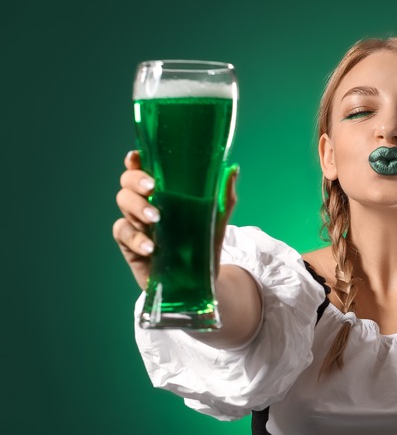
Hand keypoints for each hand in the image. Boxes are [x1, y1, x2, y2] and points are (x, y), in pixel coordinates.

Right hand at [112, 151, 237, 289]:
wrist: (199, 278)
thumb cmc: (204, 242)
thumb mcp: (217, 218)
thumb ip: (224, 195)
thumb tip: (233, 169)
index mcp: (163, 192)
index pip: (143, 169)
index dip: (135, 161)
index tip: (137, 157)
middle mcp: (145, 203)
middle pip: (127, 183)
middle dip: (136, 181)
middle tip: (152, 188)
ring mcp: (136, 223)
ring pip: (124, 203)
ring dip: (138, 207)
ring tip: (156, 218)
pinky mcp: (130, 245)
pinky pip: (124, 233)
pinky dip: (136, 238)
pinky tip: (151, 246)